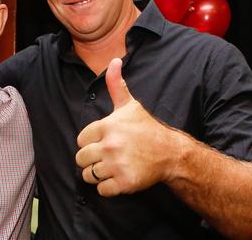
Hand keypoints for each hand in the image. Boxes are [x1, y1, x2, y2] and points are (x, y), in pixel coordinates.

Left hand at [76, 58, 185, 195]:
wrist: (170, 153)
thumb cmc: (147, 129)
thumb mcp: (130, 105)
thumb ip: (116, 84)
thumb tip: (114, 60)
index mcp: (107, 126)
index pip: (81, 140)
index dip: (90, 142)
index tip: (104, 142)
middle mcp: (110, 145)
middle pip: (81, 159)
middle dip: (91, 160)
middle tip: (107, 157)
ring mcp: (117, 165)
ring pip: (88, 176)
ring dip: (97, 175)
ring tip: (111, 167)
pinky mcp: (124, 183)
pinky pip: (101, 190)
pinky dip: (107, 188)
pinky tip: (118, 178)